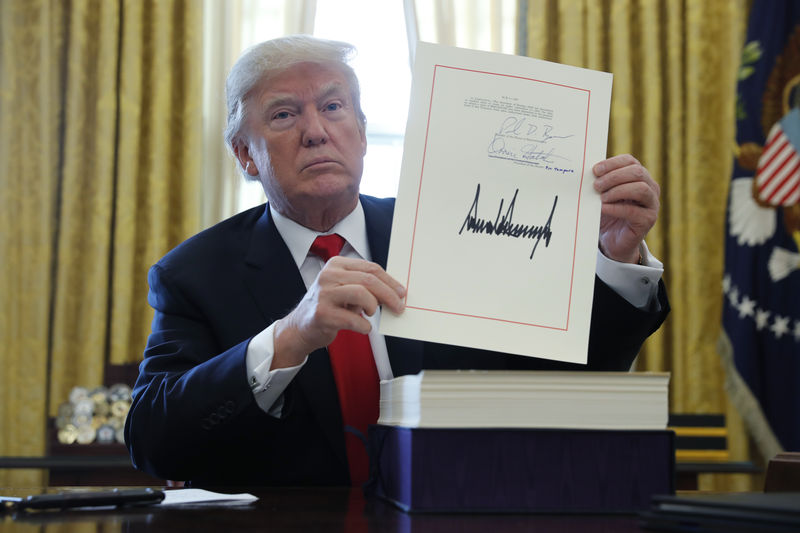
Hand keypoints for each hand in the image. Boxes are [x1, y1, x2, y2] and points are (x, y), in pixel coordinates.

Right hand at [272, 257, 405, 367]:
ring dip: (374, 307)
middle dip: (389, 295)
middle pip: (369, 280)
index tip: (402, 293)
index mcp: (336, 265)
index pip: (370, 268)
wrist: (301, 327)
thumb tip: (394, 292)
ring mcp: (323, 294)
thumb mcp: (344, 289)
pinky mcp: (322, 314)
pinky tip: (363, 327)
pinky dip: (364, 325)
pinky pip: (353, 319)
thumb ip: (365, 286)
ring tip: (372, 313)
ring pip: (362, 294)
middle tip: (399, 307)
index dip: (390, 281)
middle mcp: (328, 276)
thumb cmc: (329, 306)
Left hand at [593, 154, 659, 263]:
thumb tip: (589, 173)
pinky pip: (634, 211)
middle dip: (614, 177)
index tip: (595, 170)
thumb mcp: (603, 194)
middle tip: (596, 186)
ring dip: (617, 191)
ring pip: (641, 189)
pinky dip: (616, 208)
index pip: (631, 161)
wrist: (613, 240)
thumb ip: (601, 182)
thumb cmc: (608, 214)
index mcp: (640, 177)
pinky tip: (604, 208)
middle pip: (637, 172)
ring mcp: (652, 204)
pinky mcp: (648, 220)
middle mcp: (650, 188)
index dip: (613, 163)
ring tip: (601, 198)